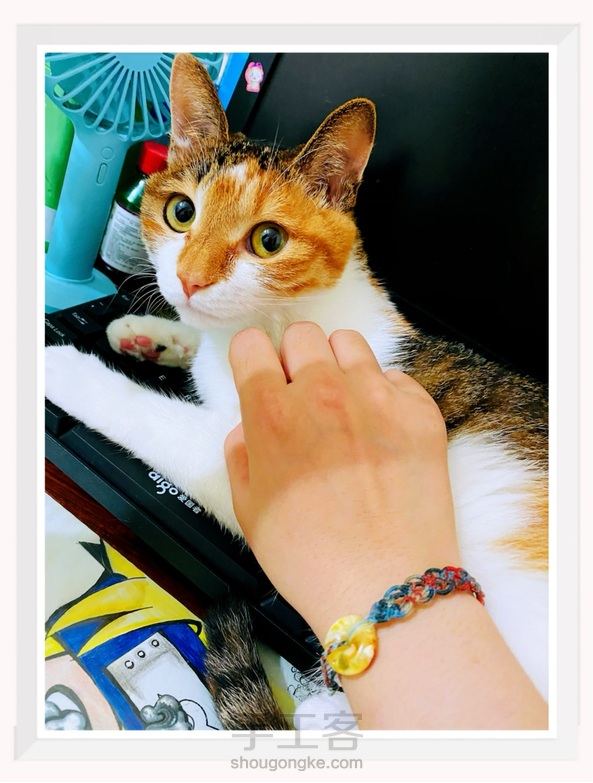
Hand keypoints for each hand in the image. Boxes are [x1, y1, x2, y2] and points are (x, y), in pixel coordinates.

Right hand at [224, 322, 459, 637]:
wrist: (386, 586)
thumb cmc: (312, 558)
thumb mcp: (248, 510)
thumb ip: (240, 453)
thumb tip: (249, 427)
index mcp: (272, 413)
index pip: (251, 344)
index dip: (251, 359)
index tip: (259, 374)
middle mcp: (324, 393)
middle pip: (302, 334)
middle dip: (294, 358)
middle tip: (301, 394)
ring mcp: (377, 397)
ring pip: (349, 343)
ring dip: (338, 365)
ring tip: (343, 404)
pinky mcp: (420, 411)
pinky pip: (395, 376)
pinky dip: (384, 393)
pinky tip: (380, 430)